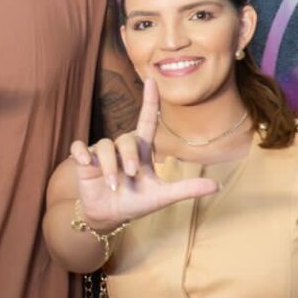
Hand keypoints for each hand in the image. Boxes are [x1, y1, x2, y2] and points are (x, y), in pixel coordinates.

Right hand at [70, 79, 218, 226]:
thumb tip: (218, 187)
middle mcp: (122, 149)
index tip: (152, 80)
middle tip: (129, 176)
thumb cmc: (137, 202)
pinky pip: (79, 148)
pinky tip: (85, 163)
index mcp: (142, 152)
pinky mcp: (84, 162)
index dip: (149, 101)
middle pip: (125, 138)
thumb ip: (187, 189)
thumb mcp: (162, 196)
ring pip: (104, 144)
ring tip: (113, 184)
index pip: (146, 121)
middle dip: (127, 156)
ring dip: (108, 165)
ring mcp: (102, 154)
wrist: (110, 216)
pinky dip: (81, 154)